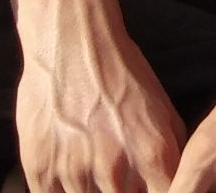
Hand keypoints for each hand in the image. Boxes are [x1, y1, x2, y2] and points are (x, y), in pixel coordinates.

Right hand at [15, 0, 185, 192]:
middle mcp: (115, 168)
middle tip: (117, 178)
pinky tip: (68, 174)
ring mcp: (75, 171)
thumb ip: (171, 153)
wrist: (72, 39)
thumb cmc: (119, 70)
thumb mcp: (162, 108)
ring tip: (91, 167)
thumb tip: (175, 183)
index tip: (149, 190)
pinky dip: (61, 192)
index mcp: (152, 154)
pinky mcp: (40, 168)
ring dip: (91, 192)